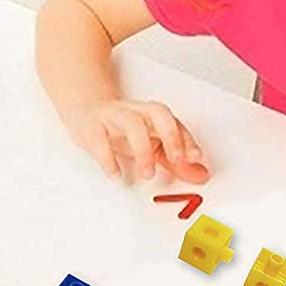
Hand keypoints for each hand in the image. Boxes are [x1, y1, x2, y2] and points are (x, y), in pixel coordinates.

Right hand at [61, 98, 209, 183]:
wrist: (84, 110)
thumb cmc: (120, 128)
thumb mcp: (150, 142)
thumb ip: (174, 160)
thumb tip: (201, 175)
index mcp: (150, 114)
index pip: (173, 121)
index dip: (186, 139)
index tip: (195, 157)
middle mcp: (134, 111)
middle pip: (157, 113)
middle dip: (170, 136)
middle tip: (177, 160)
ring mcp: (112, 116)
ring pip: (131, 123)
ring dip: (143, 150)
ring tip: (146, 173)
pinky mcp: (91, 126)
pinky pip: (99, 139)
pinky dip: (108, 158)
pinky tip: (115, 173)